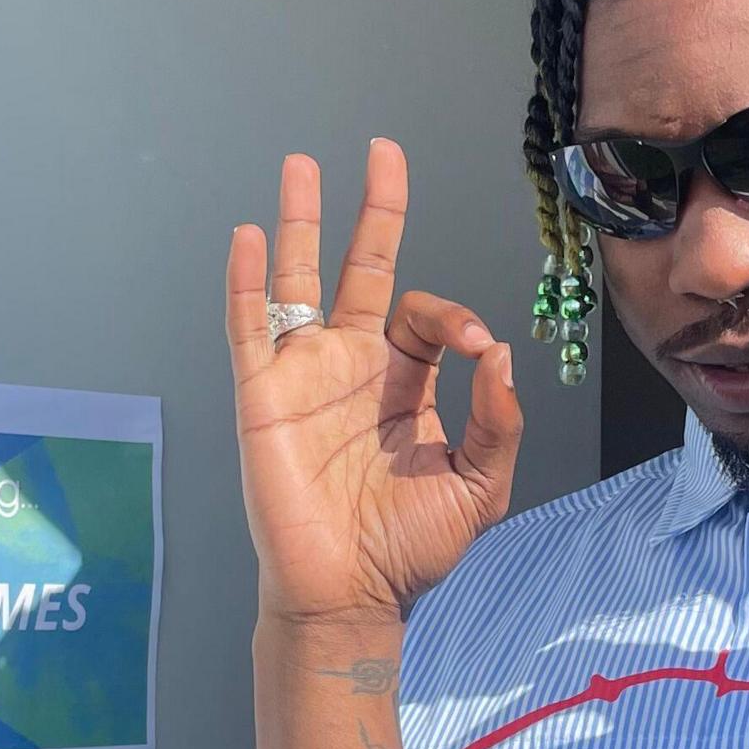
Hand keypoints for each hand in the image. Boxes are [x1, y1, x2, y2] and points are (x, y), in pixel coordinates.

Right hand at [226, 139, 523, 623]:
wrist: (350, 596)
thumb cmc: (411, 548)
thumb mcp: (481, 485)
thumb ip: (499, 421)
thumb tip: (502, 356)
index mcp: (404, 384)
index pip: (426, 318)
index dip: (456, 318)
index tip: (477, 346)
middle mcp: (352, 368)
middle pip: (361, 270)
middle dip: (373, 211)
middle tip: (381, 152)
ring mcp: (303, 377)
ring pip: (300, 283)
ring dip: (301, 223)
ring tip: (301, 164)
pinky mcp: (262, 398)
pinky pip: (250, 329)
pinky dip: (247, 283)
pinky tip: (249, 238)